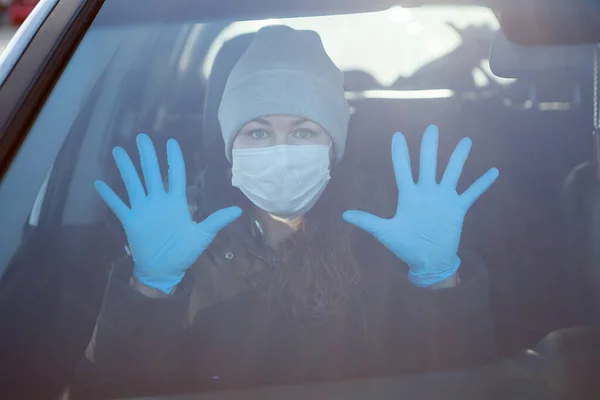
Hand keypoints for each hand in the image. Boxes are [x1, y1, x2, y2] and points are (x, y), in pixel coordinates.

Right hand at [95, 134, 240, 293]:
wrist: (165, 269)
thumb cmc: (184, 252)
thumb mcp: (203, 235)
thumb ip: (217, 221)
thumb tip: (239, 211)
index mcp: (176, 202)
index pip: (176, 175)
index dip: (174, 159)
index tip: (171, 142)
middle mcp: (158, 201)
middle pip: (151, 173)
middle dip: (147, 155)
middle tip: (141, 137)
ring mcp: (143, 210)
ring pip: (133, 184)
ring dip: (126, 168)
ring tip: (118, 150)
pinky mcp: (131, 221)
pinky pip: (118, 206)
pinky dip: (109, 196)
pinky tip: (99, 183)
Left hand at [343, 125, 497, 286]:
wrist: (427, 261)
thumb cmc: (405, 246)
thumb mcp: (384, 232)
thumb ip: (367, 220)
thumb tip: (344, 214)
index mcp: (408, 195)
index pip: (402, 169)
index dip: (400, 153)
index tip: (397, 135)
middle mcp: (426, 192)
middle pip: (428, 163)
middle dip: (429, 146)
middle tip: (432, 127)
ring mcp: (443, 199)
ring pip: (451, 173)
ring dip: (458, 158)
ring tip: (466, 141)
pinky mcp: (457, 209)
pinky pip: (471, 193)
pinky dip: (482, 183)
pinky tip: (493, 171)